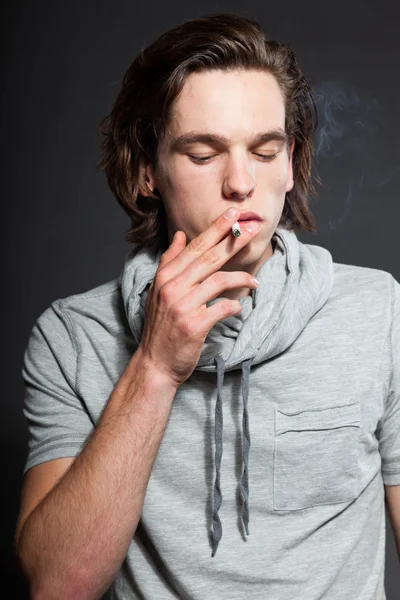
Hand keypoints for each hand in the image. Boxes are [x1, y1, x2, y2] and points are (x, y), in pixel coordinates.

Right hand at [137, 209, 260, 388]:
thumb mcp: (159, 290)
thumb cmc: (161, 326)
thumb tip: (181, 235)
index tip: (234, 214)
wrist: (155, 362)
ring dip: (241, 279)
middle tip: (254, 228)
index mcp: (166, 276)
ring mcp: (182, 305)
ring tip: (254, 282)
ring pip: (219, 280)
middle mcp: (172, 287)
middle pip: (209, 257)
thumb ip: (170, 261)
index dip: (216, 229)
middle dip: (234, 240)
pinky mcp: (193, 325)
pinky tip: (238, 308)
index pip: (195, 246)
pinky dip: (233, 307)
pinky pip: (221, 308)